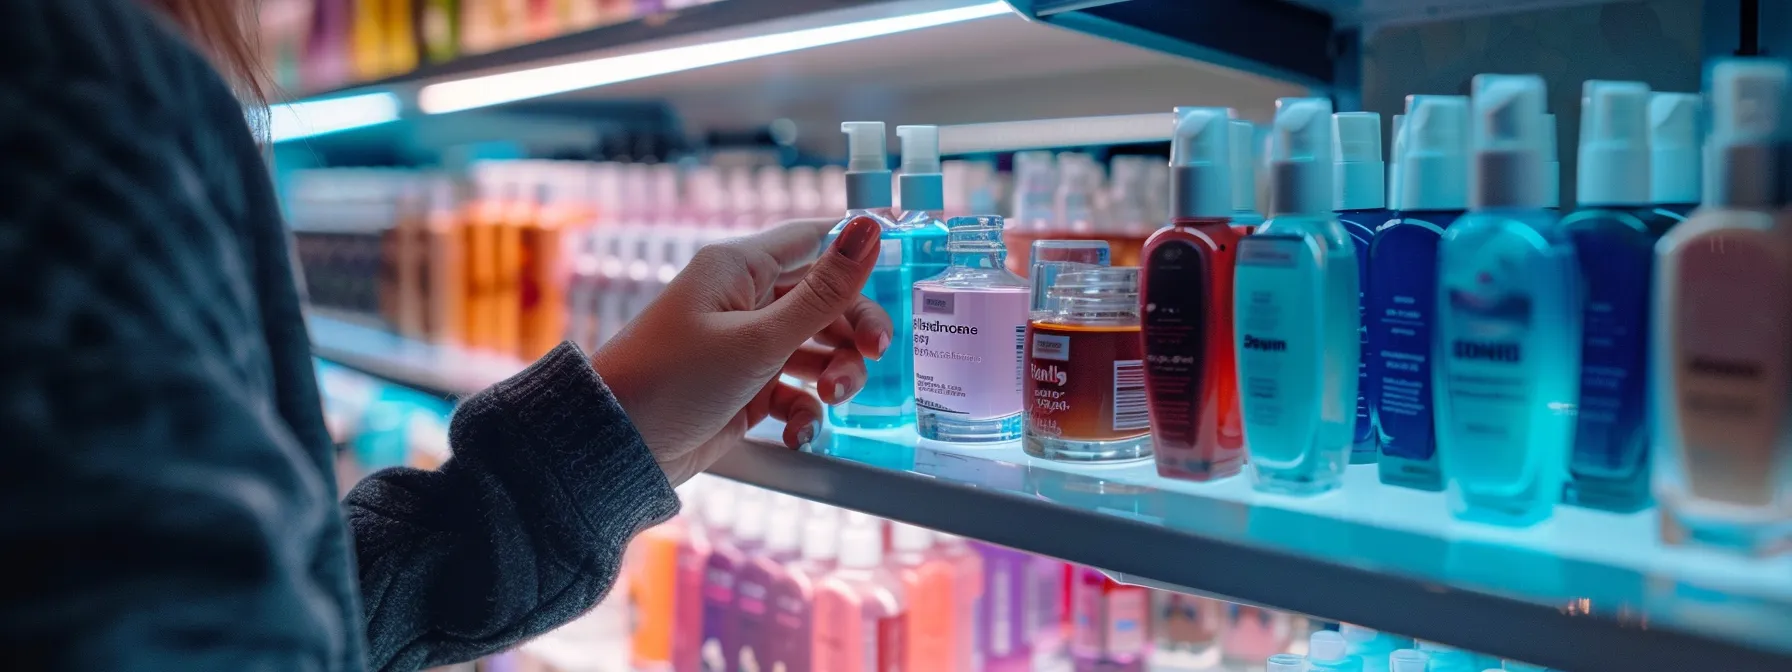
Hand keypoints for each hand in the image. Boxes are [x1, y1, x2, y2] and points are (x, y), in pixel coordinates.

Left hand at [592, 217, 888, 484]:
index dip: (859, 249)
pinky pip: (795, 392)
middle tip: (874, 355)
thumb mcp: (760, 338)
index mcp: (740, 268)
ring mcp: (746, 346)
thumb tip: (872, 228)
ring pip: (817, 349)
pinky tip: (798, 433)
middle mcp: (745, 300)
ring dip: (835, 375)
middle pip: (826, 301)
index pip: (815, 239)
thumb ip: (824, 291)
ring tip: (832, 400)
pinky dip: (805, 412)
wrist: (616, 448)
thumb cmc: (674, 379)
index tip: (907, 263)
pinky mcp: (746, 390)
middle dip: (854, 330)